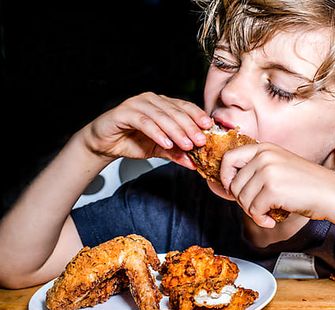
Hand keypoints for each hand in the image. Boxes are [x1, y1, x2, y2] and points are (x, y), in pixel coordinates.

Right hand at [81, 92, 212, 167]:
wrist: (104, 144)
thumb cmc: (131, 141)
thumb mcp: (159, 149)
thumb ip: (176, 153)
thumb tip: (195, 163)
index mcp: (163, 104)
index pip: (185, 107)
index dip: (198, 116)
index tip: (209, 128)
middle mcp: (152, 100)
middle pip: (176, 112)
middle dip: (190, 127)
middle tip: (201, 141)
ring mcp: (137, 103)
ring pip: (162, 116)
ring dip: (176, 131)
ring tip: (187, 145)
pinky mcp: (124, 112)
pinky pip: (144, 121)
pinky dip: (157, 133)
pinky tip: (166, 143)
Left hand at [220, 143, 329, 227]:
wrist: (330, 192)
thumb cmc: (305, 184)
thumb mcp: (278, 166)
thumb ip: (254, 171)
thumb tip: (224, 186)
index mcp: (263, 148)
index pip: (228, 158)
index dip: (225, 177)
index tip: (231, 190)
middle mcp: (263, 156)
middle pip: (234, 184)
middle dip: (243, 201)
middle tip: (259, 207)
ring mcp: (267, 171)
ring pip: (242, 199)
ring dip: (253, 212)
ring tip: (269, 213)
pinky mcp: (272, 189)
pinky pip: (254, 211)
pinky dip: (261, 220)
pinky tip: (272, 219)